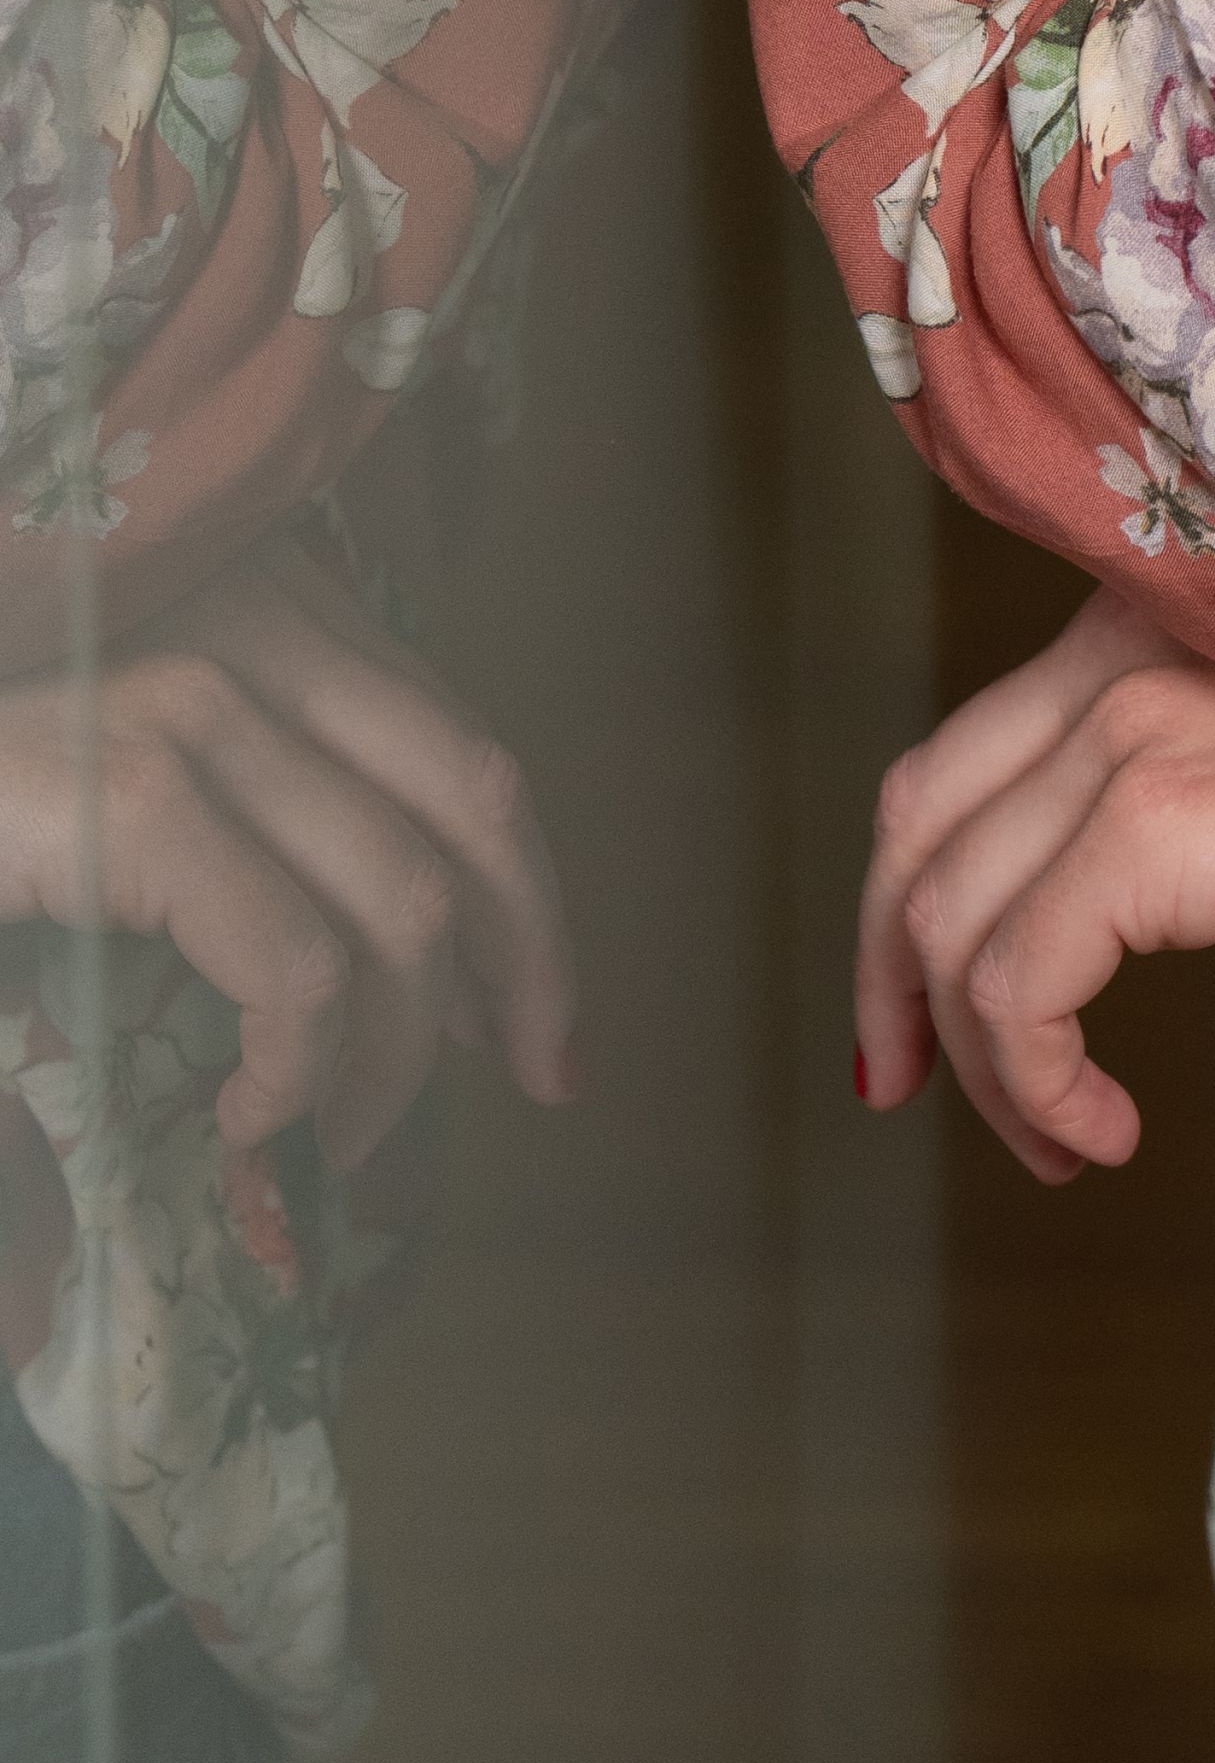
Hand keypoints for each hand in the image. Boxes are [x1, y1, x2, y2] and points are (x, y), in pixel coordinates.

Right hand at [0, 537, 576, 1169]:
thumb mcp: (140, 835)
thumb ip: (266, 862)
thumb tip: (419, 1003)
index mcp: (258, 623)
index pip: (458, 751)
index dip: (528, 896)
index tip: (537, 1025)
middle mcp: (242, 638)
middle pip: (474, 805)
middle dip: (525, 964)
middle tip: (524, 1085)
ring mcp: (186, 710)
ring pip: (402, 903)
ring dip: (394, 1055)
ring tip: (326, 1140)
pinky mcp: (128, 802)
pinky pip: (300, 966)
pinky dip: (301, 1069)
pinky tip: (246, 1119)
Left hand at [854, 582, 1214, 1180]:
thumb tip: (1154, 908)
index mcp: (1156, 620)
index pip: (965, 756)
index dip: (918, 890)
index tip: (930, 1012)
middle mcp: (1120, 651)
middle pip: (920, 829)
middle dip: (892, 978)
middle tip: (914, 1091)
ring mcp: (1135, 728)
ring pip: (953, 922)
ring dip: (985, 1064)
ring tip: (1067, 1141)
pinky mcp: (1164, 821)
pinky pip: (1019, 984)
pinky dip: (1033, 1080)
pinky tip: (1108, 1130)